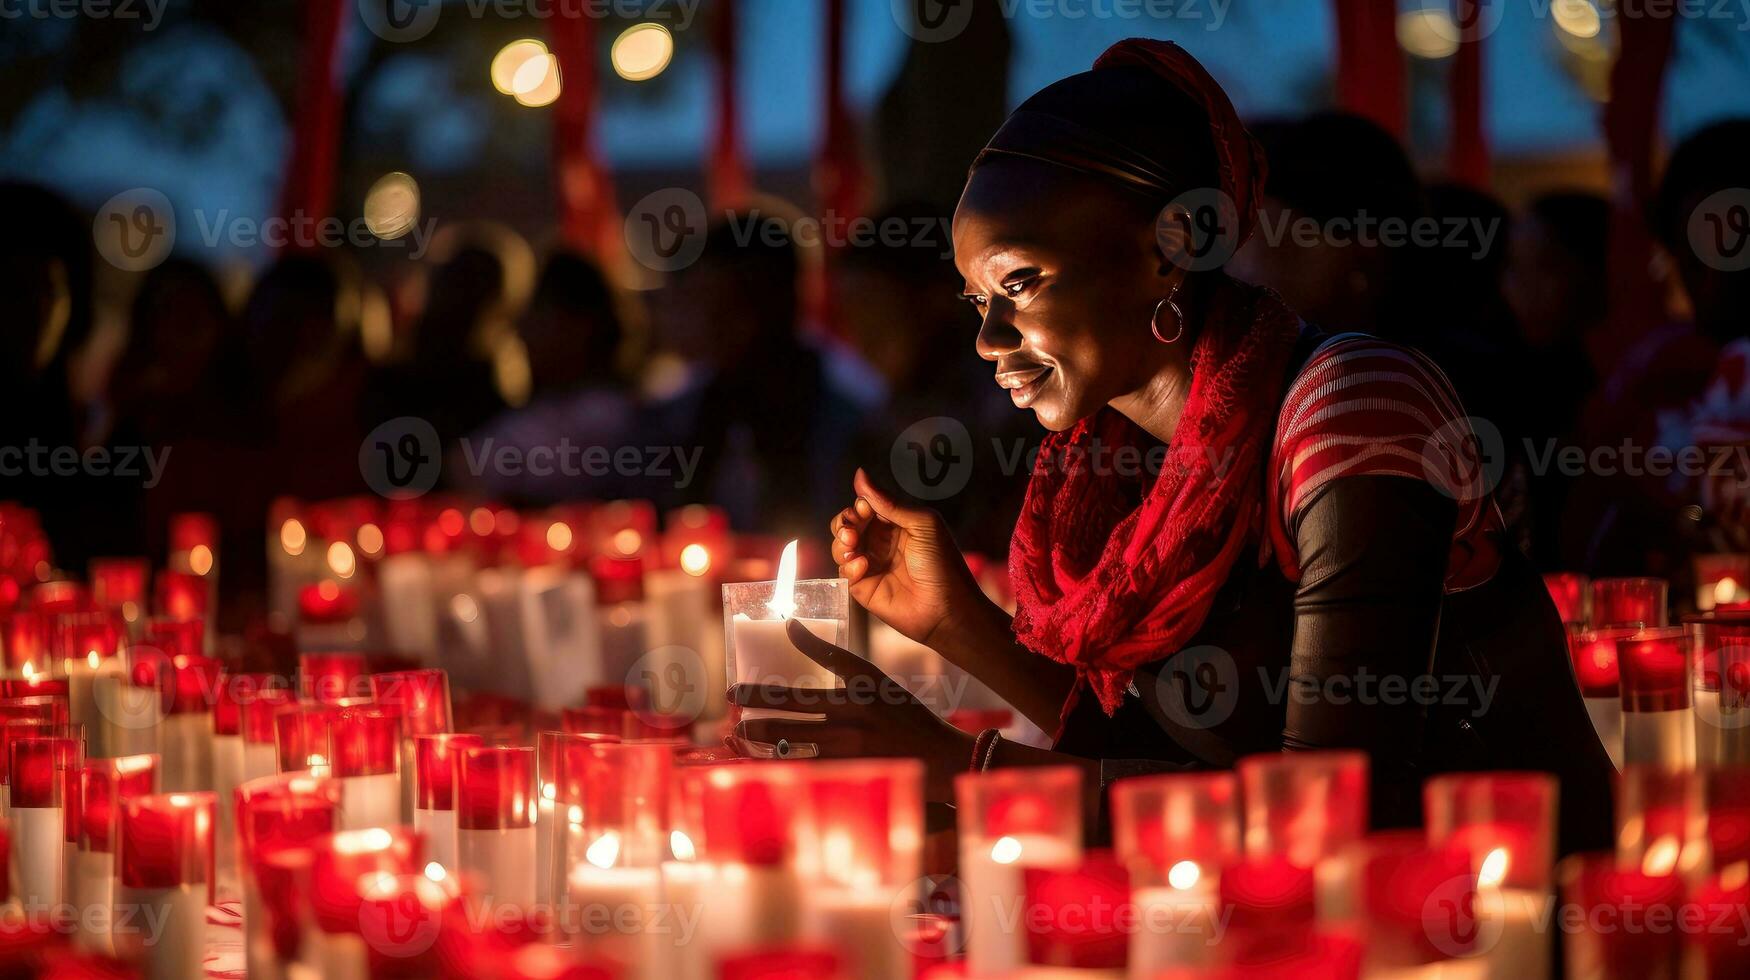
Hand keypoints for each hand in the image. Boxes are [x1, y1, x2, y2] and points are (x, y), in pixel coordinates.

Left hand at [728, 619, 973, 801]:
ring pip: (792, 747)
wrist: (938, 757)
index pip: (808, 680)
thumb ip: (835, 657)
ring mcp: (849, 754)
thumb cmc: (905, 713)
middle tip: (730, 704)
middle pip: (791, 715)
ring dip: (760, 742)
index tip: (737, 682)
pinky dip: (780, 766)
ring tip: (737, 736)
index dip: (770, 681)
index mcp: (857, 695)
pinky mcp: (850, 776)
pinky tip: (761, 763)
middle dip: (754, 711)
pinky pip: (804, 771)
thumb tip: (794, 628)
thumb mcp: (874, 679)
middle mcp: (851, 723)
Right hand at [832, 468, 981, 647]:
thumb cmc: (942, 563)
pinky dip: (848, 564)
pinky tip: (863, 566)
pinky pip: (844, 569)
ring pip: (840, 545)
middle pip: (847, 523)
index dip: (859, 505)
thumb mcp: (922, 524)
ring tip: (853, 546)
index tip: (864, 509)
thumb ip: (889, 501)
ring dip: (842, 542)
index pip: (865, 505)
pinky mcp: (863, 587)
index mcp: (896, 522)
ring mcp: (871, 563)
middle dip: (844, 522)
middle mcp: (881, 541)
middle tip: (851, 530)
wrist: (947, 608)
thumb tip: (859, 474)